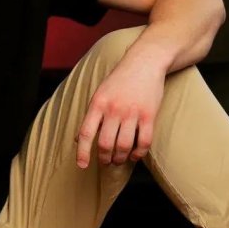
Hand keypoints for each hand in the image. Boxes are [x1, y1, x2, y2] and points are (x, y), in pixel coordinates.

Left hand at [76, 52, 165, 168]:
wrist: (144, 62)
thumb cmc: (120, 79)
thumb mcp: (100, 93)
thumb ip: (91, 115)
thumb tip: (79, 138)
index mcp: (98, 103)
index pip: (86, 133)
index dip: (82, 152)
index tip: (82, 165)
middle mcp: (114, 109)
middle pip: (106, 144)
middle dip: (104, 159)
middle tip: (105, 162)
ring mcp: (132, 113)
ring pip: (124, 146)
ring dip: (120, 158)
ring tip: (118, 160)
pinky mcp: (149, 115)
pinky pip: (144, 142)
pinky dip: (139, 154)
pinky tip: (135, 155)